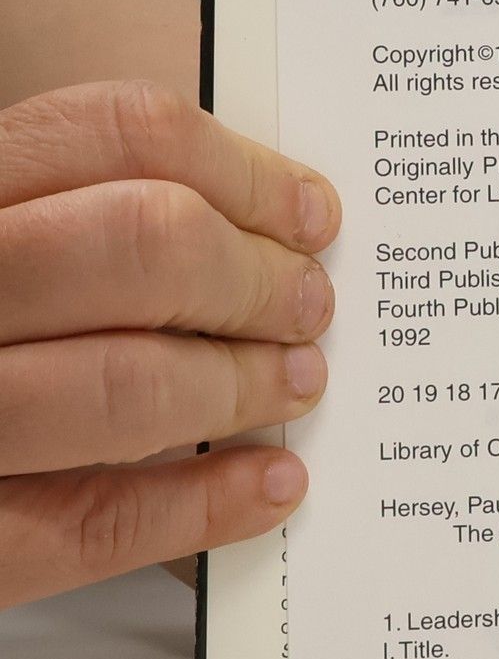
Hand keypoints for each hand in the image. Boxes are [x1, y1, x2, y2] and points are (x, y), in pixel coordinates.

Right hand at [0, 81, 338, 608]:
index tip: (309, 213)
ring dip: (243, 385)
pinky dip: (204, 503)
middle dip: (257, 280)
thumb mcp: (4, 236)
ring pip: (127, 384)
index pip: (116, 136)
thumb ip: (86, 219)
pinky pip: (94, 522)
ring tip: (296, 383)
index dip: (243, 175)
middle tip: (308, 305)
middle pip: (141, 244)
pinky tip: (270, 484)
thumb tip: (262, 235)